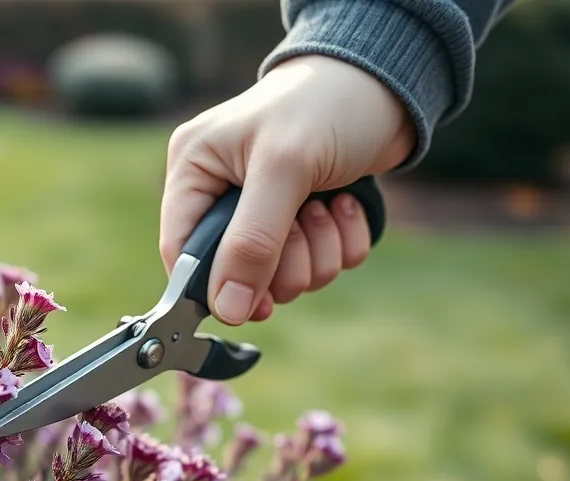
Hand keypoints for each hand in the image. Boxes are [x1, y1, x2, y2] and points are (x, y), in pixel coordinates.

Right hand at [159, 55, 416, 324]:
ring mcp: (264, 210)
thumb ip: (252, 242)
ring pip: (282, 277)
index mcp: (195, 169)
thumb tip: (227, 309)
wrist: (389, 82)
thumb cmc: (325, 105)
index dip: (213, 285)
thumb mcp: (283, 170)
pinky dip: (340, 244)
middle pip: (236, 273)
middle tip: (306, 219)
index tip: (253, 303)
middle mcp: (222, 193)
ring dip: (317, 253)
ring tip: (329, 203)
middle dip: (284, 261)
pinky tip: (345, 204)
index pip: (181, 250)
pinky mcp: (303, 219)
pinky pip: (318, 265)